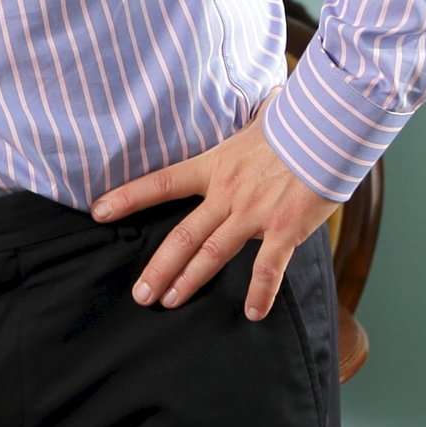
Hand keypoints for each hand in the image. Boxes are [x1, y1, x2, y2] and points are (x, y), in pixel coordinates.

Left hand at [91, 114, 336, 321]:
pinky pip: (268, 267)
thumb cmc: (291, 124)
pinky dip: (260, 292)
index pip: (161, 183)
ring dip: (189, 280)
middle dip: (158, 267)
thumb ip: (239, 132)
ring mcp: (253, 213)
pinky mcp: (285, 229)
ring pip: (212, 253)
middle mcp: (226, 193)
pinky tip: (252, 313)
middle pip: (182, 235)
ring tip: (170, 301)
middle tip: (140, 293)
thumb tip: (247, 113)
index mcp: (213, 167)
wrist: (327, 130)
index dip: (127, 197)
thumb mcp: (252, 124)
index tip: (98, 211)